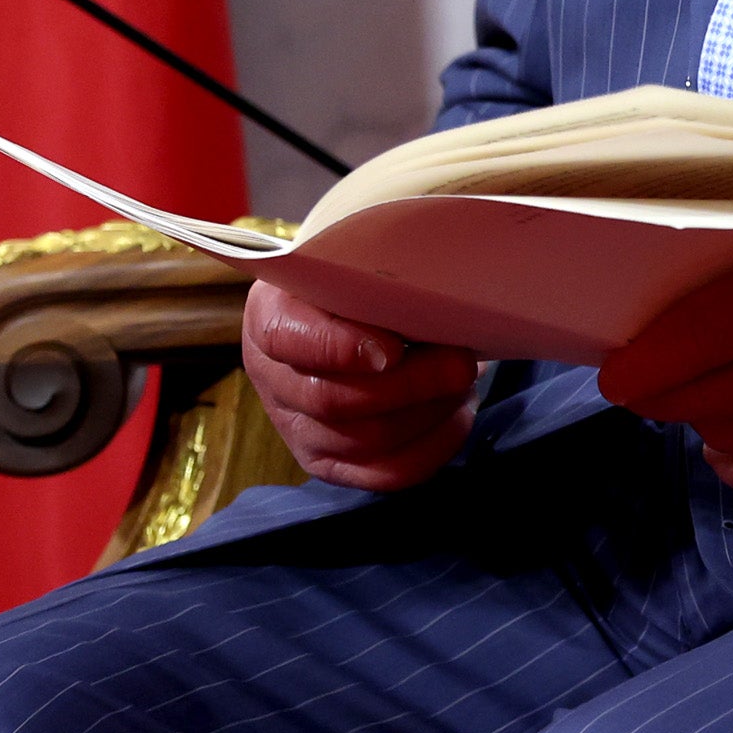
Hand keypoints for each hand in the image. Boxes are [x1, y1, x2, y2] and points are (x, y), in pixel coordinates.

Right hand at [241, 282, 481, 492]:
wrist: (349, 303)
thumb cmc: (359, 274)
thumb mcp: (354, 258)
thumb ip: (375, 274)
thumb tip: (433, 296)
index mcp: (268, 318)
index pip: (288, 339)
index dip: (340, 348)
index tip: (393, 346)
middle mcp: (274, 378)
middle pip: (334, 400)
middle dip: (409, 385)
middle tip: (461, 363)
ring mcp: (298, 427)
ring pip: (365, 441)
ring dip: (427, 413)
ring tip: (464, 382)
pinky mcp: (331, 462)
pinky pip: (384, 474)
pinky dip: (432, 448)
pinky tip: (458, 415)